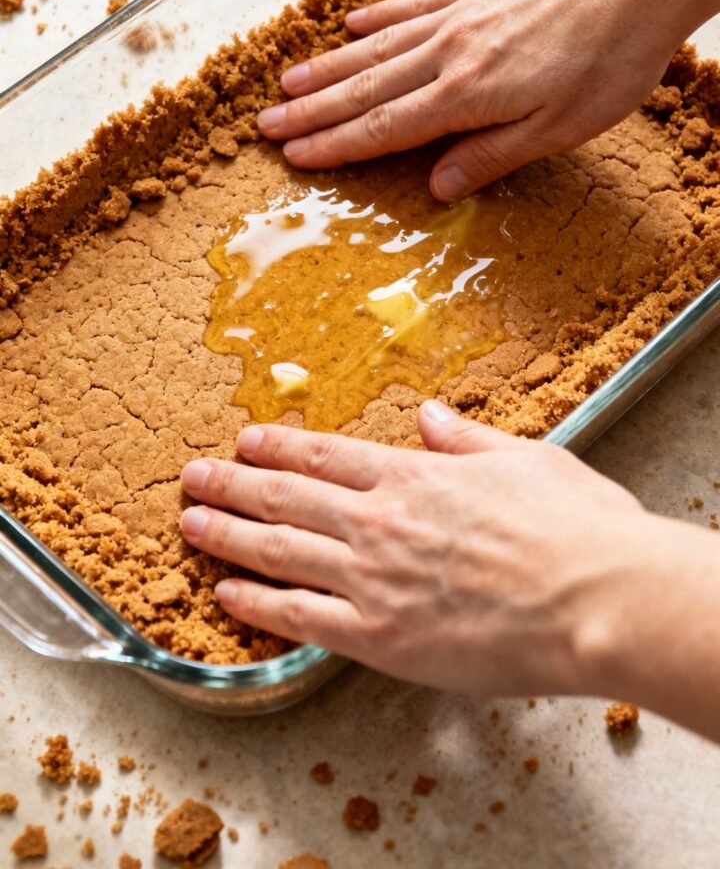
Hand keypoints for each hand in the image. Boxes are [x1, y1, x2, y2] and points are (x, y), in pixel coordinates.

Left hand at [179, 402, 646, 698]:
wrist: (596, 599)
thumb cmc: (574, 528)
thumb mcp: (526, 457)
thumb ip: (466, 439)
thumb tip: (429, 415)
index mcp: (415, 477)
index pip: (327, 457)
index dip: (278, 447)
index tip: (245, 441)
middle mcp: (380, 522)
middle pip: (286, 498)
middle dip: (232, 486)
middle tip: (191, 477)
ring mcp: (373, 579)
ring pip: (280, 552)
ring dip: (228, 535)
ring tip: (190, 524)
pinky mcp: (380, 638)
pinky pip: (301, 619)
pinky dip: (259, 604)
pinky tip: (227, 594)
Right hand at [257, 0, 698, 198]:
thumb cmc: (610, 62)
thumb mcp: (559, 129)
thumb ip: (491, 156)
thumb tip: (436, 186)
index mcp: (466, 94)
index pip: (384, 128)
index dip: (335, 145)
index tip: (295, 157)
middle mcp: (449, 51)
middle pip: (367, 88)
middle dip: (313, 111)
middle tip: (266, 125)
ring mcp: (459, 14)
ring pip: (378, 47)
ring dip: (330, 68)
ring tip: (288, 82)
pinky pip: (413, 5)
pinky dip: (377, 17)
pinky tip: (350, 24)